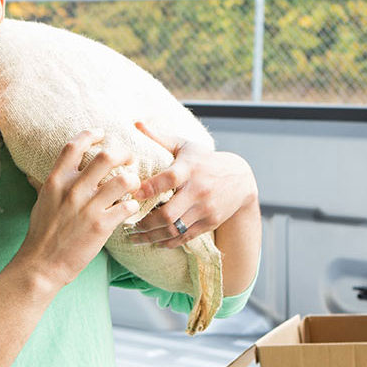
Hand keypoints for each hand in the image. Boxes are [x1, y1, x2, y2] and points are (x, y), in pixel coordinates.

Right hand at [14, 129, 140, 286]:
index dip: (91, 134)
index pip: (74, 146)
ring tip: (132, 186)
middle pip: (106, 156)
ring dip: (133, 181)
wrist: (42, 264)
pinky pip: (127, 207)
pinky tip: (128, 209)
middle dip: (124, 153)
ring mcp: (88, 208)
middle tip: (129, 159)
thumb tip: (36, 174)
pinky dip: (132, 206)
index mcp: (56, 181)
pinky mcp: (101, 226)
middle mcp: (73, 190)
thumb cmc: (42, 233)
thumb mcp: (41, 202)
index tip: (102, 134)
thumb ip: (47, 185)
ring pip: (123, 180)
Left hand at [126, 121, 256, 248]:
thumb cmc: (205, 160)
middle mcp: (199, 191)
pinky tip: (154, 242)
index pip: (168, 180)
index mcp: (190, 169)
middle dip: (143, 223)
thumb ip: (160, 138)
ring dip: (151, 237)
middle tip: (125, 225)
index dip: (148, 189)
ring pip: (174, 229)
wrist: (241, 180)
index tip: (130, 195)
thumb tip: (136, 123)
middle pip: (168, 214)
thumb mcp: (186, 146)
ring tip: (135, 239)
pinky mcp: (210, 222)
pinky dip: (168, 242)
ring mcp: (206, 209)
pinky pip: (186, 237)